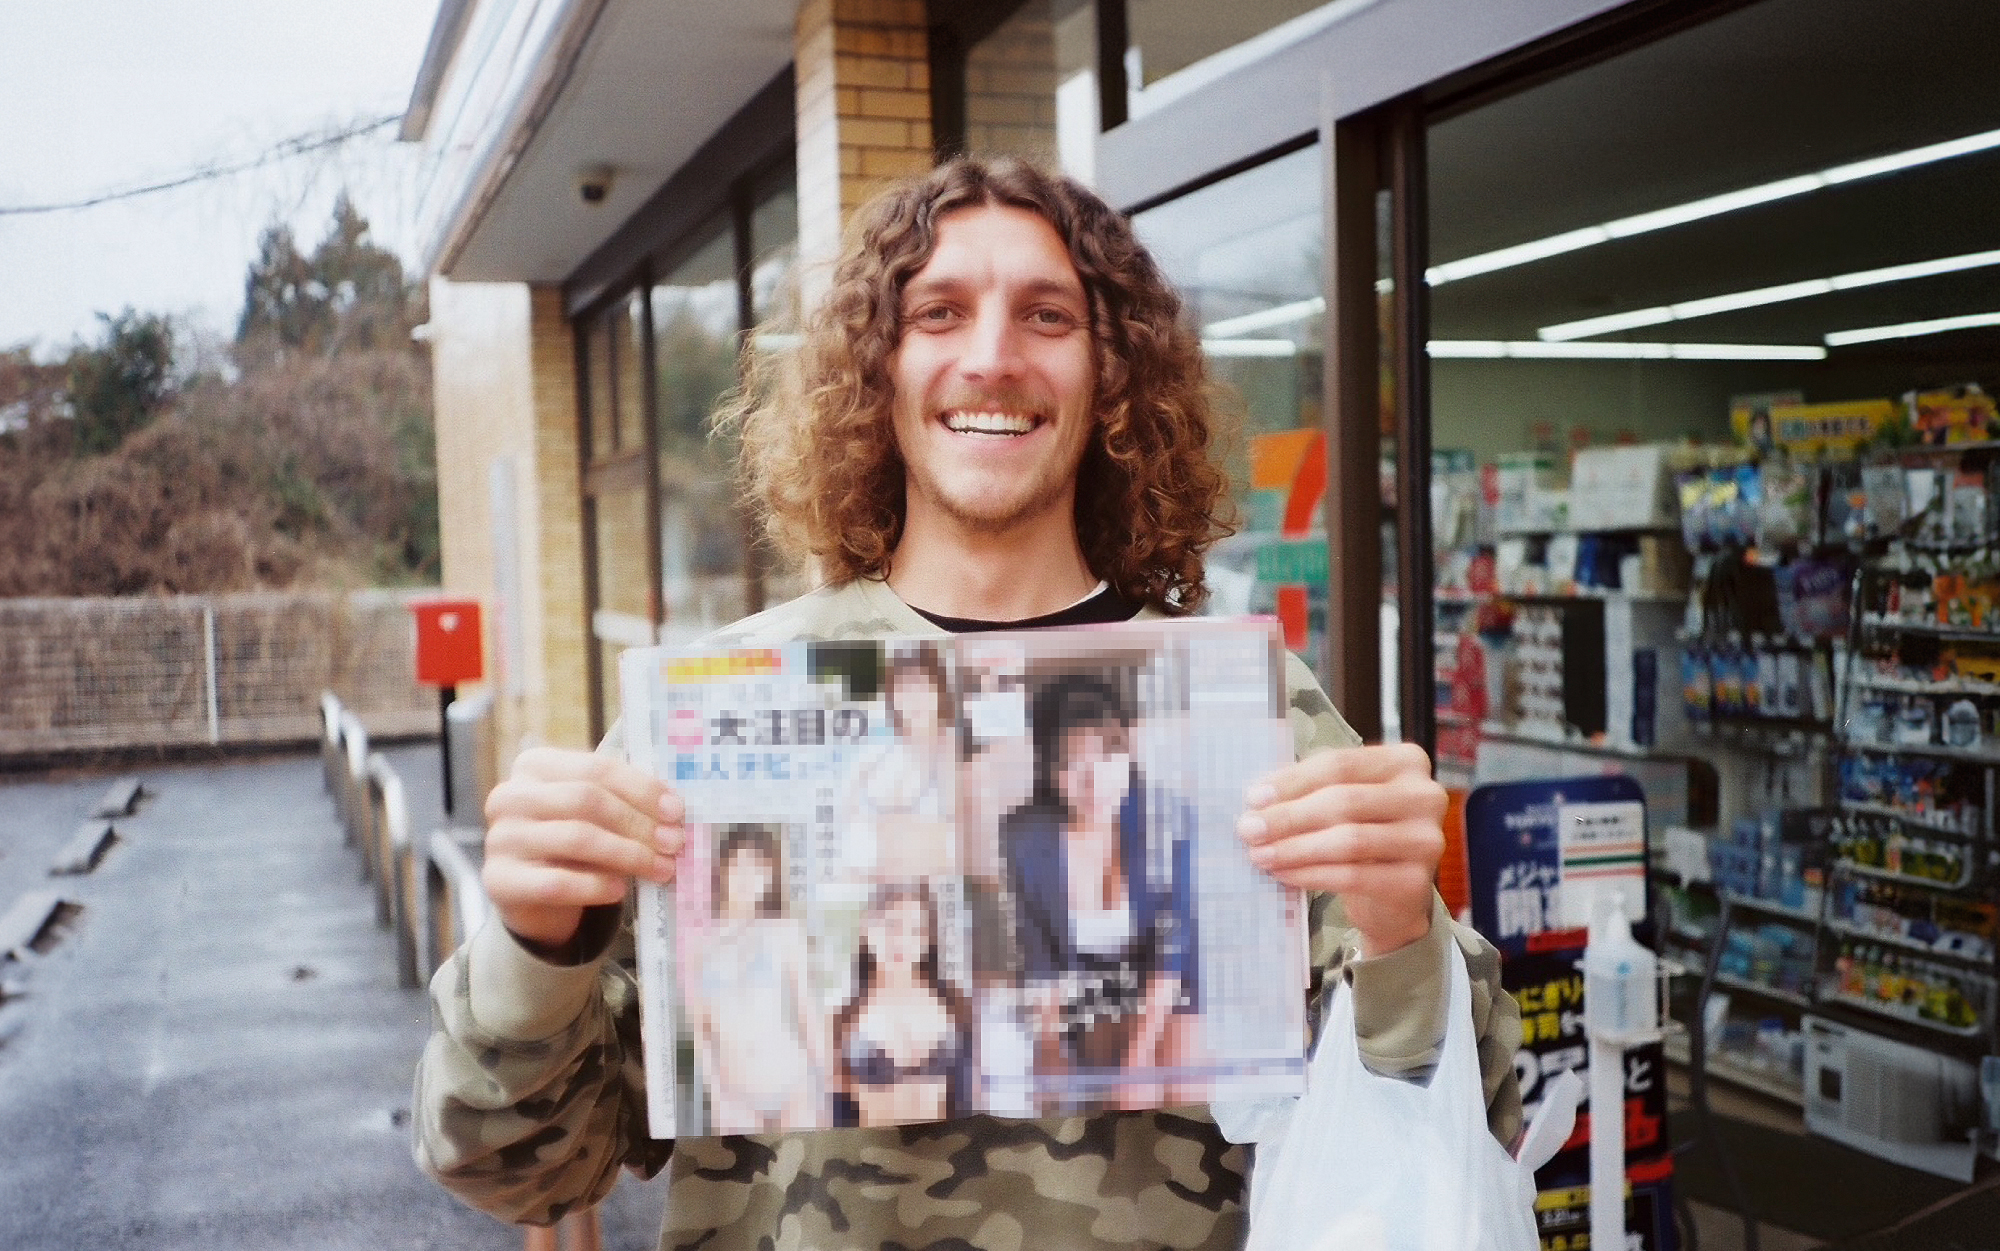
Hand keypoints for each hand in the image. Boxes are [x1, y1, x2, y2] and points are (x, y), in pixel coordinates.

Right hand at [481, 746, 683, 947]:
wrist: (530, 894)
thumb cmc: (570, 842)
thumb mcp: (593, 813)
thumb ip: (624, 802)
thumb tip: (675, 812)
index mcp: (535, 765)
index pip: (596, 768)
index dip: (642, 789)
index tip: (677, 812)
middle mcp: (510, 796)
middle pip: (587, 801)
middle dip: (639, 823)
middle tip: (674, 843)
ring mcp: (501, 838)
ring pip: (577, 839)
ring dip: (628, 855)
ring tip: (661, 868)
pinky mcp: (500, 880)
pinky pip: (557, 882)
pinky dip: (596, 886)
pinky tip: (621, 890)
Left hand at [1237, 743, 1444, 958]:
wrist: (1395, 893)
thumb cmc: (1363, 832)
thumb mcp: (1345, 800)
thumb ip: (1312, 790)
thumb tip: (1256, 800)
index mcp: (1407, 761)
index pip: (1341, 764)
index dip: (1293, 781)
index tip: (1253, 797)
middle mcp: (1425, 796)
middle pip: (1344, 801)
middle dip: (1288, 817)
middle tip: (1249, 829)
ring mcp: (1426, 840)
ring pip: (1349, 840)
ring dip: (1295, 848)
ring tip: (1260, 854)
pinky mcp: (1416, 881)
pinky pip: (1354, 877)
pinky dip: (1312, 875)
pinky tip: (1284, 874)